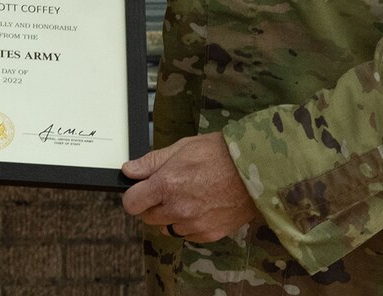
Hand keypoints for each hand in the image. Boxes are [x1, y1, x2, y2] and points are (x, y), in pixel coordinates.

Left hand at [121, 132, 259, 242]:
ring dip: (171, 216)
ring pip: (167, 228)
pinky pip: (188, 235)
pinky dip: (189, 224)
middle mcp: (177, 209)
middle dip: (153, 204)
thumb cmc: (219, 154)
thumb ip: (151, 162)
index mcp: (166, 185)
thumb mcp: (181, 148)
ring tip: (189, 196)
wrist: (254, 170)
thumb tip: (129, 170)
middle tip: (169, 189)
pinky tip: (202, 206)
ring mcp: (193, 225)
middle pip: (148, 218)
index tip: (140, 191)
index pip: (132, 203)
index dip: (134, 196)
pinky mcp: (208, 235)